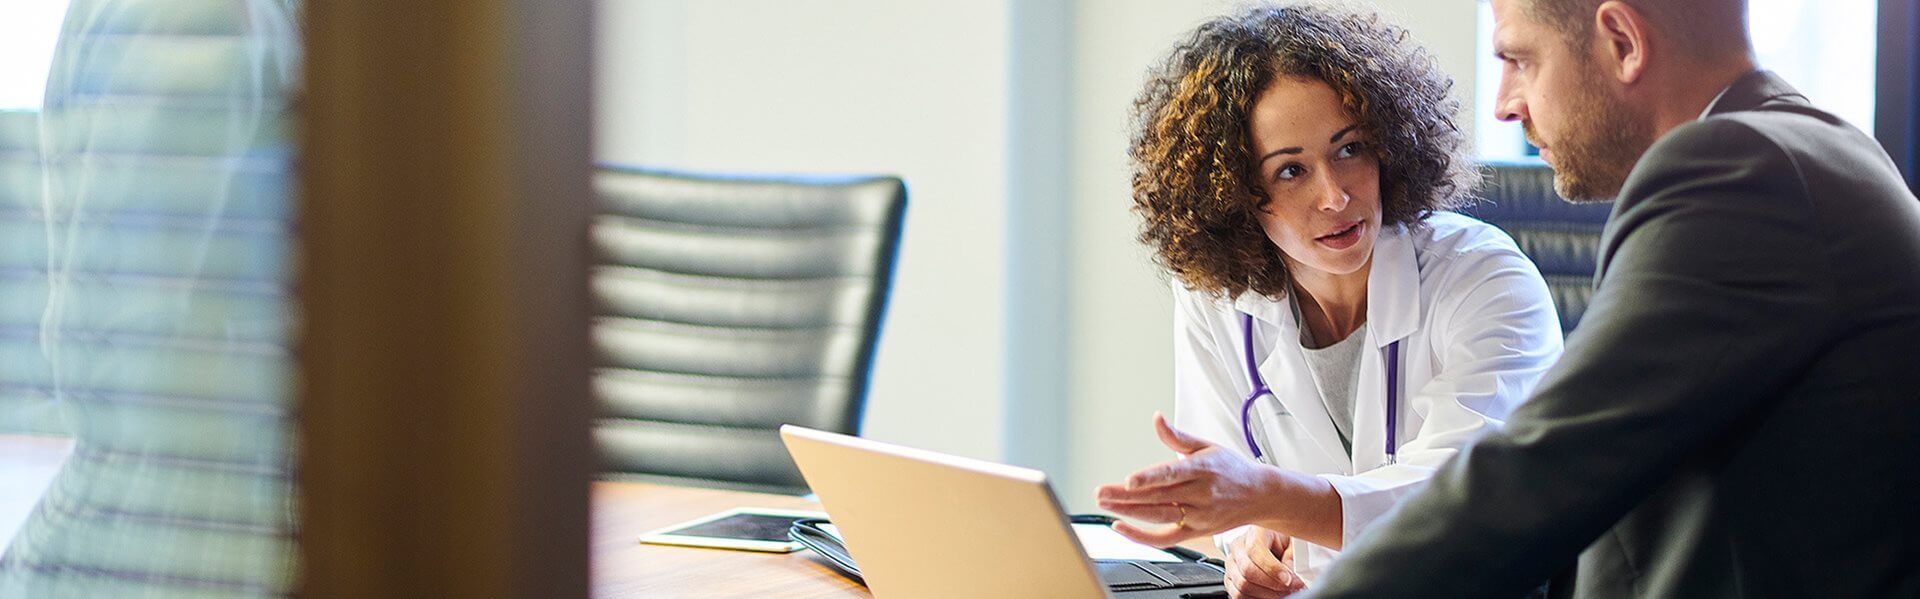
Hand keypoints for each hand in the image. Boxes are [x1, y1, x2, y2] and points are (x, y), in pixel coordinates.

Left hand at [1094, 412, 1294, 545]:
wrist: (1260, 495)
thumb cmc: (1231, 468)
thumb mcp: (1207, 445)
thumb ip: (1177, 436)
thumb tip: (1156, 418)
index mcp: (1202, 469)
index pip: (1171, 474)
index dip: (1149, 478)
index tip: (1128, 480)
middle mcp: (1201, 494)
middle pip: (1158, 497)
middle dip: (1126, 497)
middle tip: (1100, 493)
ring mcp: (1198, 516)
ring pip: (1158, 517)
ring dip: (1129, 513)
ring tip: (1104, 505)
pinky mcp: (1196, 533)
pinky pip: (1165, 539)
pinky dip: (1142, 537)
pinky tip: (1121, 527)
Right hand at [1223, 527, 1304, 597]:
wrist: (1274, 546)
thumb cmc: (1283, 543)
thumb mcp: (1293, 544)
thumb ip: (1291, 558)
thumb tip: (1289, 574)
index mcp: (1254, 531)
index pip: (1255, 550)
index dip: (1272, 568)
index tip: (1289, 579)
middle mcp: (1238, 546)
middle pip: (1247, 571)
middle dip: (1273, 585)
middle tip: (1292, 588)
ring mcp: (1231, 564)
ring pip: (1242, 587)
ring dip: (1266, 595)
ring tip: (1284, 592)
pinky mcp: (1229, 579)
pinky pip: (1238, 596)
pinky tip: (1271, 594)